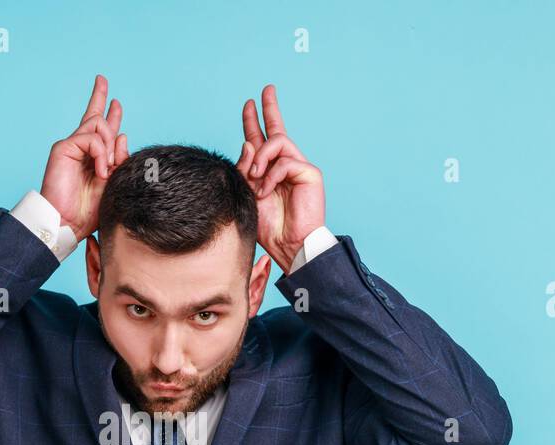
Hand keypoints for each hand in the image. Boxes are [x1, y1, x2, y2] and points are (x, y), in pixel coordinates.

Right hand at [40, 74, 129, 240]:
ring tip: (107, 168)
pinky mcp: (64, 148)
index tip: (116, 101)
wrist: (68, 223)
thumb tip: (123, 135)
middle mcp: (81, 147)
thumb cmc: (89, 209)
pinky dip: (101, 153)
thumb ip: (119, 160)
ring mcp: (71, 146)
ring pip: (99, 125)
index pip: (102, 130)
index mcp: (92, 156)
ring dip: (110, 145)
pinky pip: (91, 138)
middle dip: (99, 96)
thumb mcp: (113, 182)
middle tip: (102, 79)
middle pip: (93, 115)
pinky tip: (101, 171)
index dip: (110, 113)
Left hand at [236, 84, 324, 274]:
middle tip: (266, 90)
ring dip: (260, 157)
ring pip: (277, 141)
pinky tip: (267, 191)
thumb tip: (248, 143)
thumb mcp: (247, 194)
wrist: (288, 245)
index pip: (260, 140)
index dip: (253, 121)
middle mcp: (284, 164)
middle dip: (270, 108)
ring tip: (255, 176)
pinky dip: (271, 175)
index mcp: (268, 170)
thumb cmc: (269, 226)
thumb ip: (245, 169)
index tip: (249, 104)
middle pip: (276, 129)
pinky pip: (285, 161)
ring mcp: (298, 167)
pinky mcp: (309, 172)